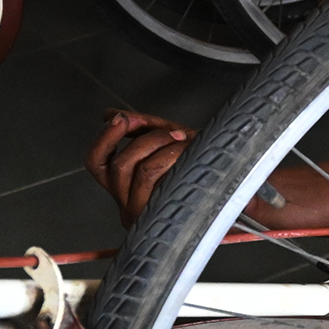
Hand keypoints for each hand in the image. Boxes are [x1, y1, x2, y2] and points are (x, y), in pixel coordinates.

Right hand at [86, 110, 193, 227]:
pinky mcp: (159, 214)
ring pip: (138, 170)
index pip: (95, 164)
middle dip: (144, 139)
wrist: (232, 183)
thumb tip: (107, 114)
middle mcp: (127, 204)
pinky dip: (168, 155)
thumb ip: (138, 127)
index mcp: (123, 187)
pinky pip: (154, 177)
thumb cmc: (199, 164)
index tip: (120, 118)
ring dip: (160, 145)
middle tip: (171, 132)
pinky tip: (186, 151)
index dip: (104, 138)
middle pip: (116, 166)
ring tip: (182, 140)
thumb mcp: (166, 140)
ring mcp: (143, 213)